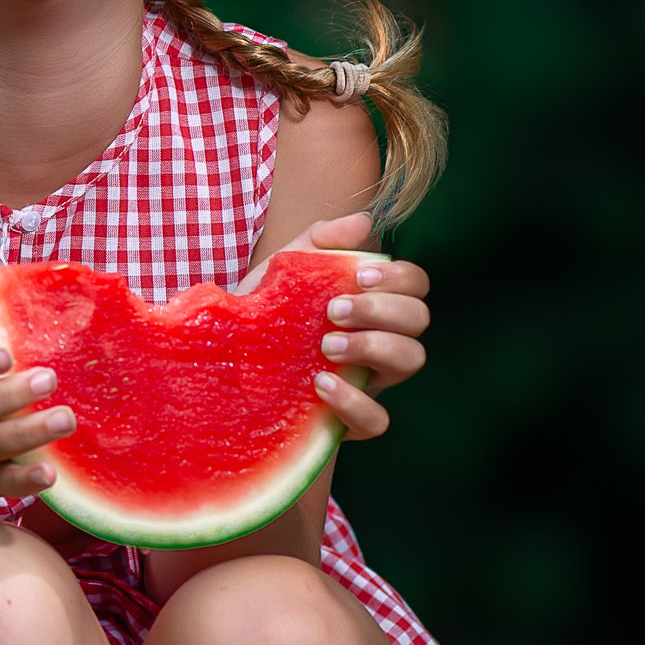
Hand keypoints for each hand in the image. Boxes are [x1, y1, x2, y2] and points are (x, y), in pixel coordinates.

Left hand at [241, 210, 430, 442]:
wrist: (224, 361)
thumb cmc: (264, 312)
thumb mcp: (284, 269)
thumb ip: (320, 242)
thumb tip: (363, 224)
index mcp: (373, 303)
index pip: (415, 285)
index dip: (399, 278)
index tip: (358, 276)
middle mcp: (381, 341)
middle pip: (419, 320)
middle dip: (382, 309)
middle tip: (333, 310)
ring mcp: (371, 381)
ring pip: (411, 362)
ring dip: (374, 347)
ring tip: (327, 345)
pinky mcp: (350, 420)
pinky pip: (378, 420)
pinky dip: (355, 401)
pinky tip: (320, 383)